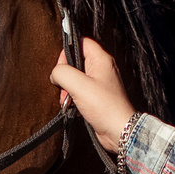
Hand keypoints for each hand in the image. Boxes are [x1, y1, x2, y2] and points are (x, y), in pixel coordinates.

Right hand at [51, 37, 137, 156]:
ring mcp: (100, 83)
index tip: (61, 68)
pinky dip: (73, 98)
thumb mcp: (78, 85)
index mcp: (101, 60)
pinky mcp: (98, 97)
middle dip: (65, 76)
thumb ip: (62, 73)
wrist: (119, 131)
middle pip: (76, 62)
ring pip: (76, 78)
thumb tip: (55, 73)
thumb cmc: (105, 107)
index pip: (81, 43)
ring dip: (67, 89)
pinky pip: (80, 91)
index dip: (67, 52)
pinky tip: (72, 107)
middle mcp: (102, 69)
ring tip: (67, 101)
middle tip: (64, 88)